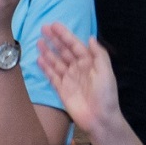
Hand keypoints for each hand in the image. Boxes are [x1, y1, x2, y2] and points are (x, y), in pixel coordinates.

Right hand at [35, 23, 120, 143]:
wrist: (100, 119)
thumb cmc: (106, 95)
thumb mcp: (106, 72)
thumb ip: (98, 54)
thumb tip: (90, 37)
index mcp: (89, 63)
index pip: (75, 45)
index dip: (65, 35)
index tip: (54, 25)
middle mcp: (78, 69)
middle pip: (64, 51)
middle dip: (54, 40)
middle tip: (43, 28)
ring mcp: (69, 79)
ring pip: (56, 62)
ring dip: (48, 52)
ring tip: (38, 42)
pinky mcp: (62, 90)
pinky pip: (52, 76)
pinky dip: (45, 68)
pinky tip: (39, 59)